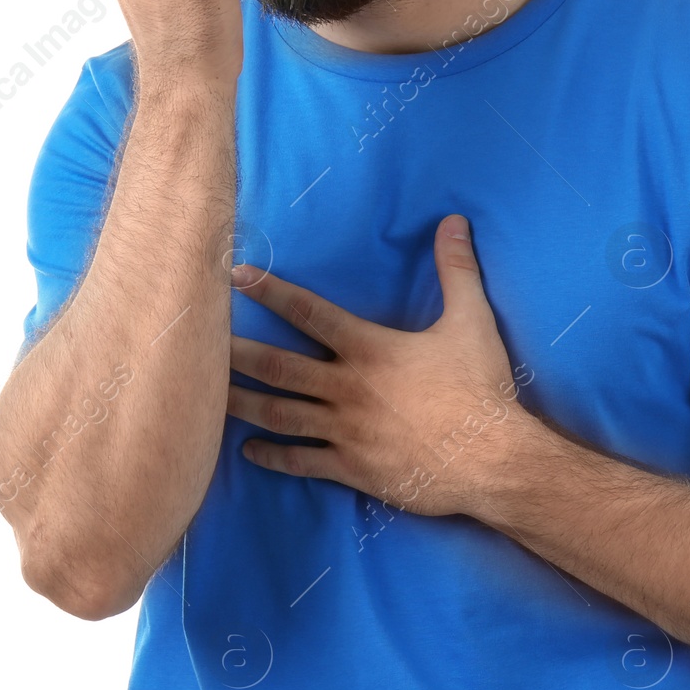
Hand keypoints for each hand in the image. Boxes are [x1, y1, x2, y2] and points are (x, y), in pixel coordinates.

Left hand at [226, 215, 535, 519]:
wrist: (492, 458)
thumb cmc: (481, 388)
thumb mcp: (472, 321)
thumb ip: (457, 270)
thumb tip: (454, 221)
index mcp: (370, 349)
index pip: (310, 312)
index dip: (271, 291)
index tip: (236, 275)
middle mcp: (348, 388)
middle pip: (279, 367)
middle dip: (237, 354)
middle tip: (196, 344)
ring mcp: (346, 431)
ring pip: (280, 415)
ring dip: (242, 405)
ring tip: (208, 397)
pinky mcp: (353, 468)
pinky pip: (303, 462)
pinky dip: (272, 457)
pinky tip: (247, 453)